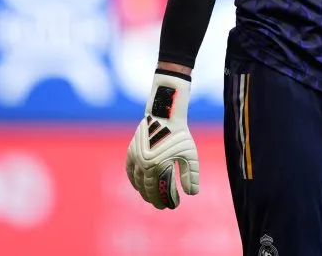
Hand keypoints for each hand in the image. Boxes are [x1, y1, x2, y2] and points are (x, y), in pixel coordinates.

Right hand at [125, 71, 199, 208]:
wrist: (165, 115)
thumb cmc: (180, 135)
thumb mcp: (190, 155)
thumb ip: (190, 175)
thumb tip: (192, 194)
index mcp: (158, 166)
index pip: (159, 191)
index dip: (165, 200)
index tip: (172, 206)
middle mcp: (144, 164)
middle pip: (147, 189)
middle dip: (154, 198)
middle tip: (162, 205)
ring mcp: (136, 158)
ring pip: (137, 181)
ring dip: (143, 191)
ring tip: (151, 197)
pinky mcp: (131, 151)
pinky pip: (130, 170)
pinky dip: (134, 180)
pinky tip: (139, 185)